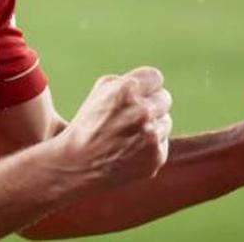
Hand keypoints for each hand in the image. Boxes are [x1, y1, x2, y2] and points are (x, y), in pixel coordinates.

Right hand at [57, 67, 172, 188]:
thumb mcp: (100, 92)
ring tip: (129, 135)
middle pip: (164, 98)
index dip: (146, 86)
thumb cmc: (88, 124)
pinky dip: (150, 146)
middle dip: (151, 105)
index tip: (139, 94)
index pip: (155, 77)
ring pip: (165, 121)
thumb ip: (127, 81)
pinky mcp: (156, 156)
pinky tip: (131, 150)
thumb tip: (151, 83)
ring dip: (152, 126)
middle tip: (133, 116)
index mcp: (126, 90)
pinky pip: (162, 142)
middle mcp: (142, 111)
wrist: (78, 165)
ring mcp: (151, 135)